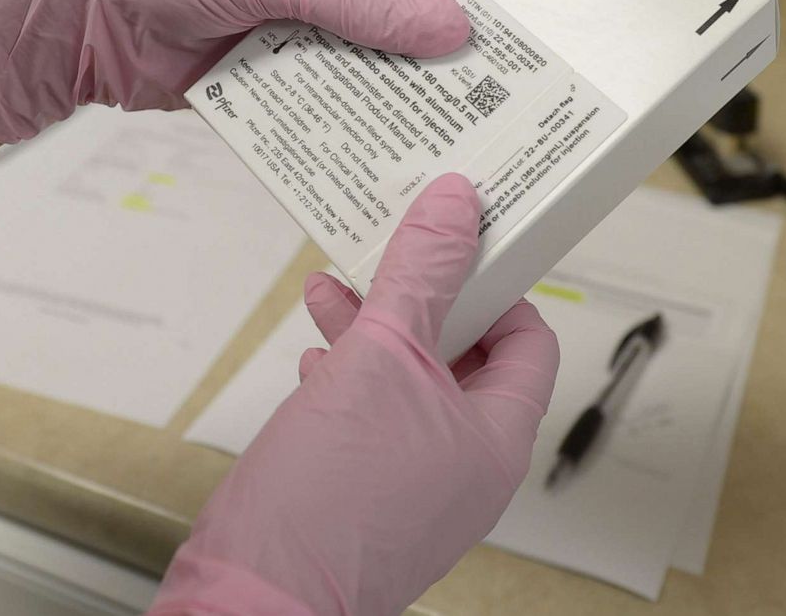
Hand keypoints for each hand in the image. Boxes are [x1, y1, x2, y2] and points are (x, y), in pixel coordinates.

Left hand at [0, 0, 468, 142]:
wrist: (75, 22)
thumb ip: (358, 3)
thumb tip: (450, 26)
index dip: (456, 10)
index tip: (510, 51)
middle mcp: (318, 0)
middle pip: (393, 41)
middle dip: (433, 76)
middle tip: (497, 117)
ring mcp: (289, 53)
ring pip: (358, 88)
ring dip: (392, 117)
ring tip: (455, 155)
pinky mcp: (261, 99)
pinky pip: (313, 124)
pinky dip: (341, 145)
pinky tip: (383, 174)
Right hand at [149, 174, 558, 615]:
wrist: (256, 596)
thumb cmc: (331, 502)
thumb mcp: (381, 357)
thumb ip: (419, 276)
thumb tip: (454, 208)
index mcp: (496, 439)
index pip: (529, 341)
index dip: (497, 284)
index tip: (461, 244)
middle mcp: (466, 467)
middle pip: (464, 357)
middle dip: (420, 299)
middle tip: (394, 253)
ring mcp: (417, 485)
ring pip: (411, 385)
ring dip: (376, 331)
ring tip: (334, 292)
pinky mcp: (368, 495)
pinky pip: (375, 419)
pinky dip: (350, 377)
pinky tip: (317, 357)